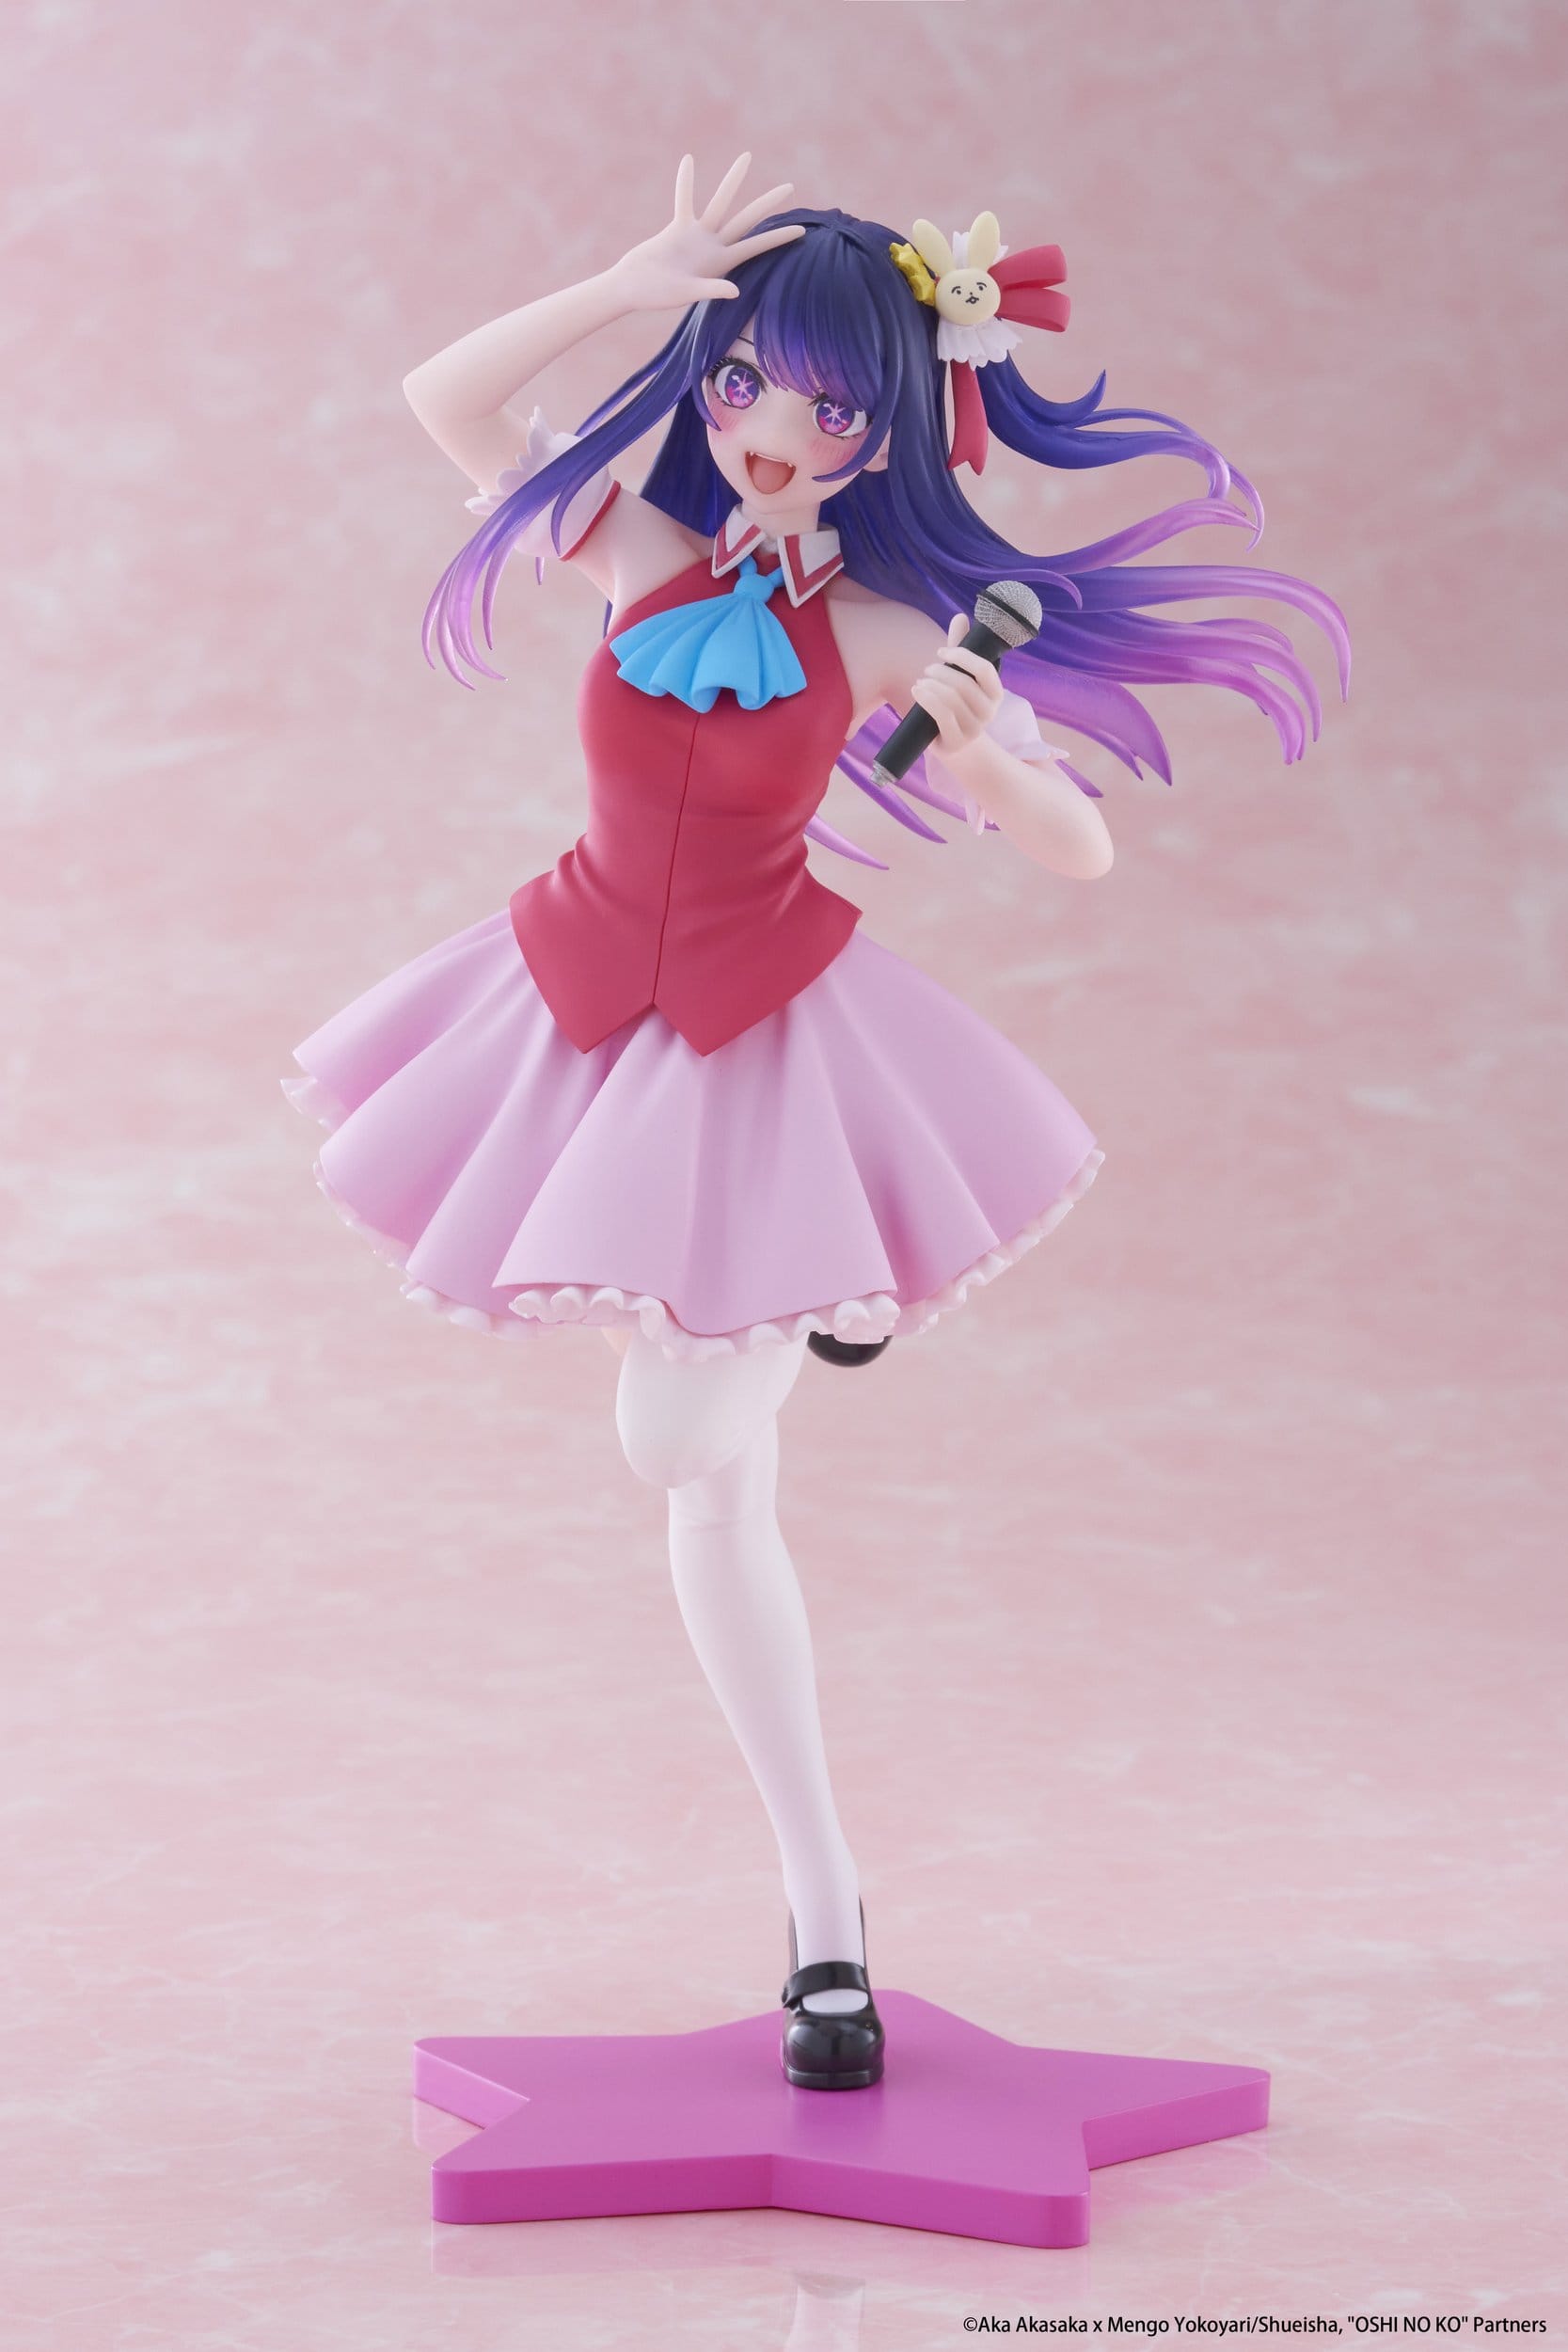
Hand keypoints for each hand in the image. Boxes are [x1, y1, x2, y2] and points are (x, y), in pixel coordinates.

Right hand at [607, 153, 804, 314]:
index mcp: (721, 263)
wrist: (633, 287)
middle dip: (767, 204)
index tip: (802, 230)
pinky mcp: (677, 227)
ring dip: (733, 180)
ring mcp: (696, 235)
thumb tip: (736, 291)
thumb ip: (712, 289)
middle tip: (790, 186)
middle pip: (746, 219)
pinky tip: (689, 160)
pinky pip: (684, 199)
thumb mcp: (686, 293)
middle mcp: (713, 246)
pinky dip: (685, 182)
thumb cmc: (657, 295)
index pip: (756, 247)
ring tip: (747, 157)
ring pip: (720, 202)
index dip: (778, 238)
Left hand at [907, 615, 1005, 763]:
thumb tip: (960, 616)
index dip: (962, 656)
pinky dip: (927, 699)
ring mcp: (974, 729)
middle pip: (964, 684)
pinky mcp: (956, 741)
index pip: (985, 670)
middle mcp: (989, 713)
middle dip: (941, 672)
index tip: (942, 652)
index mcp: (996, 694)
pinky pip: (942, 715)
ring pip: (951, 699)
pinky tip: (917, 690)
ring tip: (921, 682)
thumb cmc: (957, 707)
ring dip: (931, 685)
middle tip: (927, 669)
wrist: (956, 747)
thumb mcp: (961, 678)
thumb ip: (961, 650)